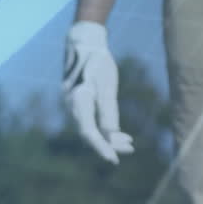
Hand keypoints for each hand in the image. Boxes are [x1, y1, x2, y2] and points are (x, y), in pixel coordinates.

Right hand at [63, 21, 134, 163]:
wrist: (84, 43)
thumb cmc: (97, 62)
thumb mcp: (106, 85)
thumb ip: (108, 112)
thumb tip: (111, 138)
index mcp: (78, 101)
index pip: (89, 132)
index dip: (102, 147)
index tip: (115, 160)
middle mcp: (72, 106)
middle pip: (90, 133)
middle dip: (109, 144)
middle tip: (130, 149)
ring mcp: (74, 105)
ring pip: (91, 128)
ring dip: (109, 138)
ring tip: (129, 143)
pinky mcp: (79, 102)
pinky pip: (91, 121)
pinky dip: (105, 128)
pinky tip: (119, 133)